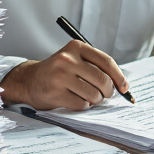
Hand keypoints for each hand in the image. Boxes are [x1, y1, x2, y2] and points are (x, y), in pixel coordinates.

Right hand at [0, 41, 130, 109]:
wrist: (30, 80)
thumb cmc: (58, 72)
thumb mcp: (74, 59)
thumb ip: (95, 66)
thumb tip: (121, 84)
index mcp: (76, 47)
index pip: (106, 62)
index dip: (119, 77)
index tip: (124, 87)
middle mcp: (67, 59)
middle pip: (102, 80)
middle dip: (108, 92)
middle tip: (105, 95)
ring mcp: (60, 76)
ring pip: (93, 94)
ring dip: (95, 100)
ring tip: (88, 97)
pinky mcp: (55, 93)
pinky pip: (81, 104)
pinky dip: (83, 106)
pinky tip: (75, 100)